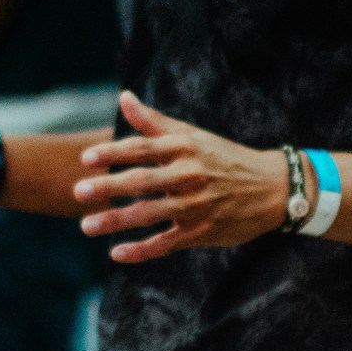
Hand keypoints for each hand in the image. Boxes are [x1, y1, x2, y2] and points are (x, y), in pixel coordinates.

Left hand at [73, 92, 288, 263]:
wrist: (272, 188)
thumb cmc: (225, 157)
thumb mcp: (192, 135)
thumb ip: (154, 122)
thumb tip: (124, 97)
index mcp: (185, 148)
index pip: (143, 148)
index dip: (113, 152)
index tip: (86, 158)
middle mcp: (189, 175)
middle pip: (143, 181)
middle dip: (109, 186)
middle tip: (78, 191)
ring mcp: (196, 205)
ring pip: (150, 214)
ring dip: (116, 221)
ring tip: (86, 225)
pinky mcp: (202, 231)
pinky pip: (166, 242)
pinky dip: (141, 250)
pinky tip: (116, 252)